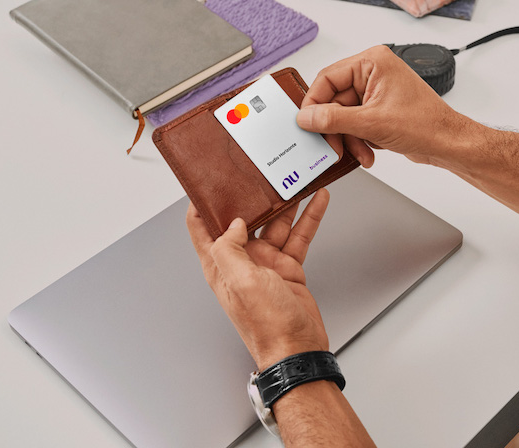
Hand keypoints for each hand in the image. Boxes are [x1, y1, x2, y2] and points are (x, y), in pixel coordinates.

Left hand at [186, 190, 330, 369]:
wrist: (297, 348)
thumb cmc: (267, 325)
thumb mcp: (240, 282)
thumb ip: (230, 249)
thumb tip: (232, 223)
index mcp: (221, 265)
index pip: (202, 229)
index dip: (201, 204)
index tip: (207, 181)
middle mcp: (242, 262)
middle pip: (244, 220)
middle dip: (252, 196)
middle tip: (261, 171)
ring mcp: (266, 264)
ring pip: (277, 224)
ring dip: (288, 203)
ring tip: (298, 179)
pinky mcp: (288, 267)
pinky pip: (299, 237)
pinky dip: (309, 219)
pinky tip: (318, 202)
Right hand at [296, 45, 466, 167]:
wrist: (448, 144)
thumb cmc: (425, 124)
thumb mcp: (371, 123)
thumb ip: (333, 119)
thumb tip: (306, 117)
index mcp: (372, 62)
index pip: (327, 78)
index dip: (314, 102)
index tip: (306, 123)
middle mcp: (373, 73)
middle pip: (334, 100)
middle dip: (336, 127)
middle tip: (332, 145)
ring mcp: (376, 92)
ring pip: (344, 115)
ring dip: (348, 138)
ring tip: (359, 152)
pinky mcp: (379, 109)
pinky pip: (355, 123)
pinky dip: (358, 140)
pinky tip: (368, 152)